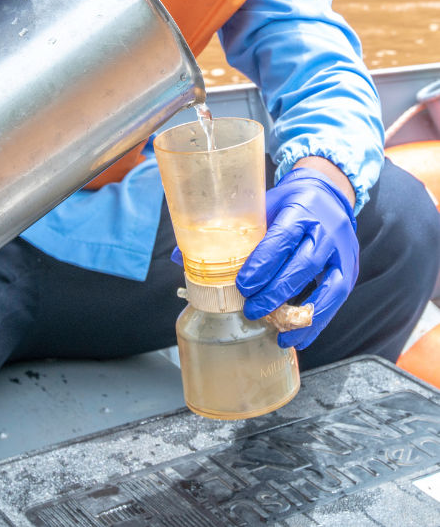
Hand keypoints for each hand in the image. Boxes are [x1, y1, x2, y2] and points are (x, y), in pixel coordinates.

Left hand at [236, 168, 358, 349]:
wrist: (328, 195)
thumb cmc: (289, 203)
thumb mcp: (261, 206)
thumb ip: (228, 231)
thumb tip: (181, 259)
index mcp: (300, 211)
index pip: (282, 238)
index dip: (263, 263)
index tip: (243, 285)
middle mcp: (325, 231)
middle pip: (302, 265)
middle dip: (275, 292)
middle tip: (251, 310)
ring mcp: (341, 253)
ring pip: (326, 287)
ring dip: (299, 314)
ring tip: (275, 331)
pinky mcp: (348, 271)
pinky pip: (335, 300)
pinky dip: (316, 322)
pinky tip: (296, 336)